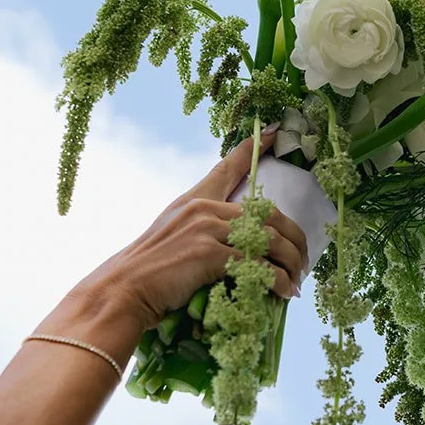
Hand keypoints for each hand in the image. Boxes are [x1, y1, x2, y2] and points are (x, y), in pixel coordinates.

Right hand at [97, 129, 309, 328]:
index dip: (253, 149)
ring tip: (296, 280)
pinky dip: (277, 281)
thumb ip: (202, 234)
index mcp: (193, 200)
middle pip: (267, 213)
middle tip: (303, 261)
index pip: (227, 167)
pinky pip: (259, 266)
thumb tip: (237, 251)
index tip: (274, 132)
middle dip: (293, 238)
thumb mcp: (172, 240)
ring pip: (269, 239)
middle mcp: (203, 208)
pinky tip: (283, 292)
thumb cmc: (147, 275)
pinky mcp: (209, 254)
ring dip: (290, 263)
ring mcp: (206, 229)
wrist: (121, 291)